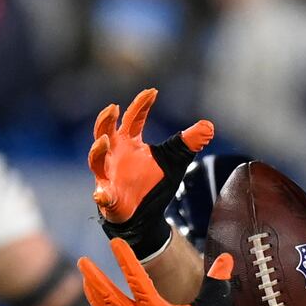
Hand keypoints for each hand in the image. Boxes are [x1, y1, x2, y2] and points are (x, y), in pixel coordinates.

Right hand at [90, 89, 213, 258]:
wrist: (145, 214)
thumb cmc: (153, 182)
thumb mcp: (175, 160)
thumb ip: (188, 143)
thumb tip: (209, 126)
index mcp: (130, 142)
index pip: (134, 119)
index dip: (142, 105)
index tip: (153, 91)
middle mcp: (115, 154)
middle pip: (105, 131)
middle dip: (107, 120)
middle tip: (114, 107)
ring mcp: (108, 174)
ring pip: (96, 160)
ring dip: (98, 150)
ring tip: (104, 140)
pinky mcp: (108, 197)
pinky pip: (102, 195)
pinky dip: (101, 195)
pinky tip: (102, 195)